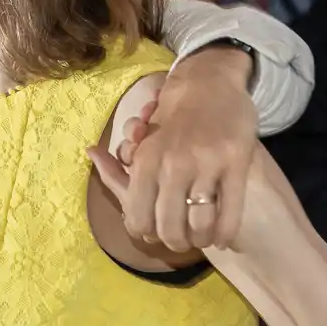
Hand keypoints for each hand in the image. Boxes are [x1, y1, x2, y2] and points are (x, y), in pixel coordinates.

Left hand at [117, 44, 257, 250]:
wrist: (209, 82)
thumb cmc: (172, 116)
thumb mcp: (141, 141)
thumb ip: (117, 163)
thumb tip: (90, 158)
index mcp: (145, 161)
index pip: (139, 219)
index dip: (148, 234)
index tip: (157, 233)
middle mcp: (173, 166)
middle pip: (170, 229)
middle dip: (177, 242)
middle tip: (182, 241)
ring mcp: (207, 165)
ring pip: (200, 225)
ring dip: (202, 240)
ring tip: (203, 238)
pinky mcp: (236, 164)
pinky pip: (230, 213)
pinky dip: (225, 234)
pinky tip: (223, 238)